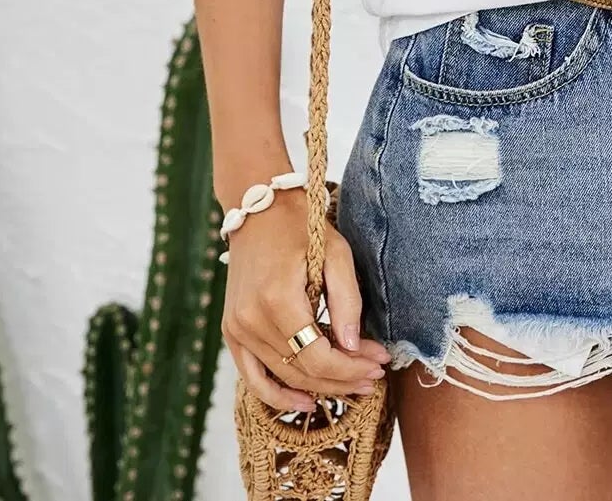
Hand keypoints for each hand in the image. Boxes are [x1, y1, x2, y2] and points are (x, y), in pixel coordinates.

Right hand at [220, 187, 391, 413]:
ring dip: (319, 387)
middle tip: (374, 378)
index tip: (379, 364)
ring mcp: (236, 329)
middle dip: (343, 378)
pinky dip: (276, 393)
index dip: (351, 367)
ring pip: (282, 376)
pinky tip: (304, 402)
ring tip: (352, 386)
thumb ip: (346, 301)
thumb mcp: (336, 254)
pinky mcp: (231, 331)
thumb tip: (353, 347)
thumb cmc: (302, 226)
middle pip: (301, 371)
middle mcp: (250, 321)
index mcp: (277, 300)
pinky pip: (252, 376)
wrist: (258, 209)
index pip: (317, 356)